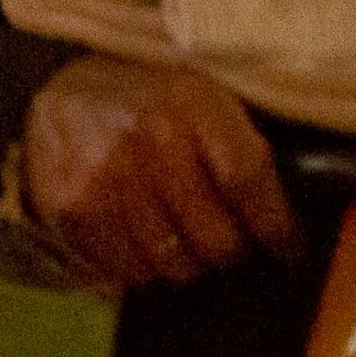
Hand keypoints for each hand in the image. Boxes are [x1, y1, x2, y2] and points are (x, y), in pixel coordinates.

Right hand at [18, 55, 298, 288]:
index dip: (276, 228)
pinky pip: (126, 271)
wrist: (66, 85)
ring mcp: (104, 179)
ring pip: (173, 267)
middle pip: (215, 240)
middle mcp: (148, 142)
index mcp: (192, 104)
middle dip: (231, 251)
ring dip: (187, 263)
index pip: (247, 180)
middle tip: (228, 243)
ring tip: (182, 238)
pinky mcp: (70, 208)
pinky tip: (143, 239)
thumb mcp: (206, 92)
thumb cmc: (154, 95)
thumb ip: (244, 143)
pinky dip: (142, 266)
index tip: (288, 251)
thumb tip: (289, 216)